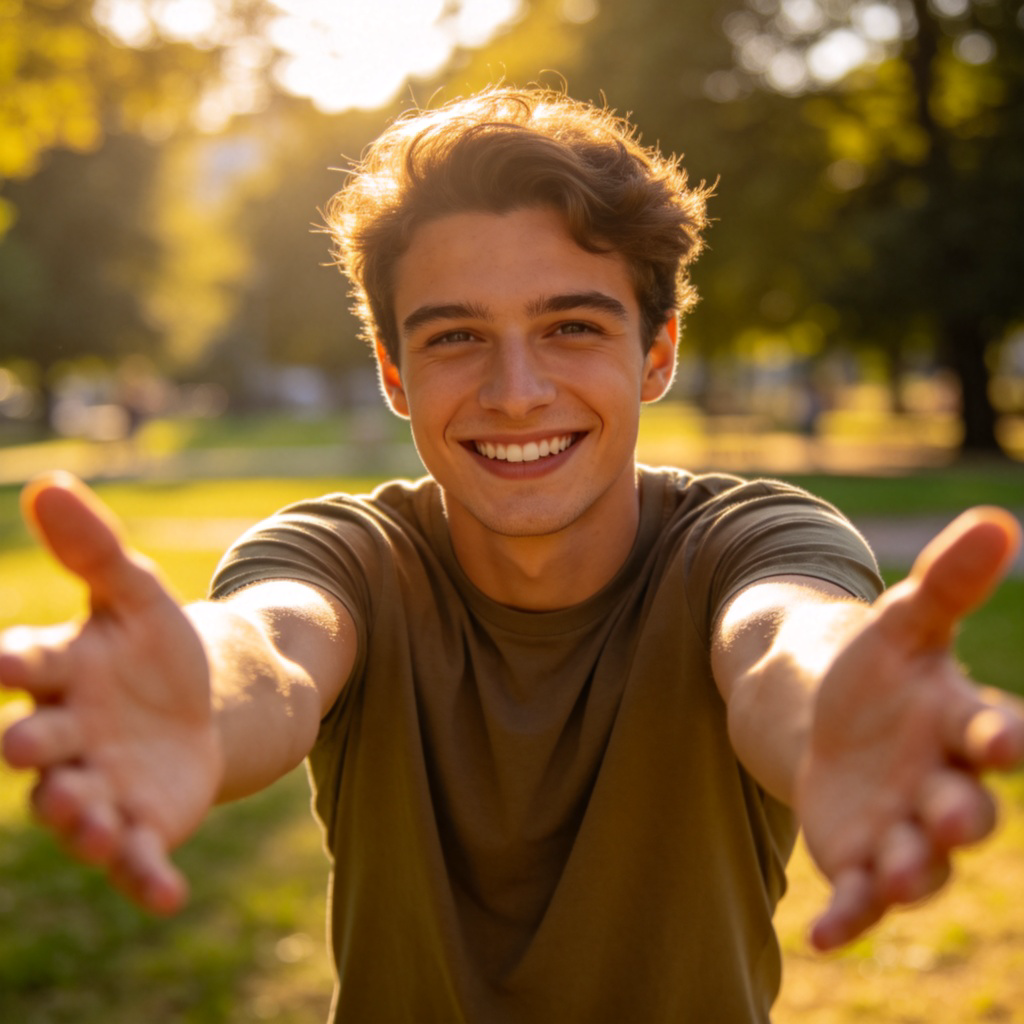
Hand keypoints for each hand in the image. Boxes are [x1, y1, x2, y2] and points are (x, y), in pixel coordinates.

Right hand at [0, 473, 223, 913]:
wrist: (201, 703)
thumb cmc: (154, 647)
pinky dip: (146, 876)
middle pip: (39, 746)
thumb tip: (52, 483)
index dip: (13, 664)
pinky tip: (170, 896)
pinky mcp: (140, 824)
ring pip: (75, 807)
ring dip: (79, 818)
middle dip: (35, 747)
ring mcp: (98, 785)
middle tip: (32, 745)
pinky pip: (137, 856)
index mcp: (58, 673)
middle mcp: (64, 736)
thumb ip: (94, 550)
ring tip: (93, 821)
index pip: (24, 665)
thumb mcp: (135, 594)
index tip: (3, 662)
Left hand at [796, 506, 1023, 950]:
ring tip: (892, 876)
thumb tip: (995, 520)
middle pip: (966, 809)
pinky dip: (848, 914)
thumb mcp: (904, 622)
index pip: (996, 735)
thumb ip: (947, 583)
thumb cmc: (880, 669)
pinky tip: (820, 934)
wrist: (829, 714)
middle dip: (961, 816)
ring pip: (920, 861)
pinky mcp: (863, 858)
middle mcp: (945, 784)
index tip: (1005, 740)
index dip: (1003, 739)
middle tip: (949, 819)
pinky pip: (861, 895)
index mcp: (963, 724)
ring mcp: (905, 828)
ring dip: (910, 872)